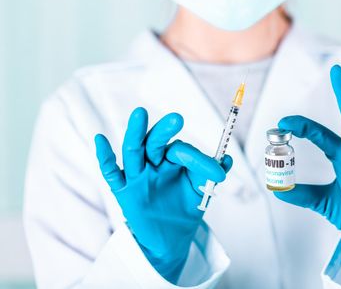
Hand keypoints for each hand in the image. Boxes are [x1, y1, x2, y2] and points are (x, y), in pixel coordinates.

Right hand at [94, 107, 231, 282]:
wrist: (171, 239)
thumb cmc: (184, 209)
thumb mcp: (200, 191)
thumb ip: (210, 174)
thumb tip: (227, 159)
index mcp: (174, 160)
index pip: (183, 151)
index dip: (200, 160)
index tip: (218, 174)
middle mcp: (155, 163)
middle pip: (156, 142)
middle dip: (165, 130)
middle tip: (177, 119)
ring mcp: (137, 175)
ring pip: (134, 151)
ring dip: (136, 133)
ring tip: (140, 114)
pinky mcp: (123, 191)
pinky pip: (111, 172)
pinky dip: (104, 156)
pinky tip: (100, 140)